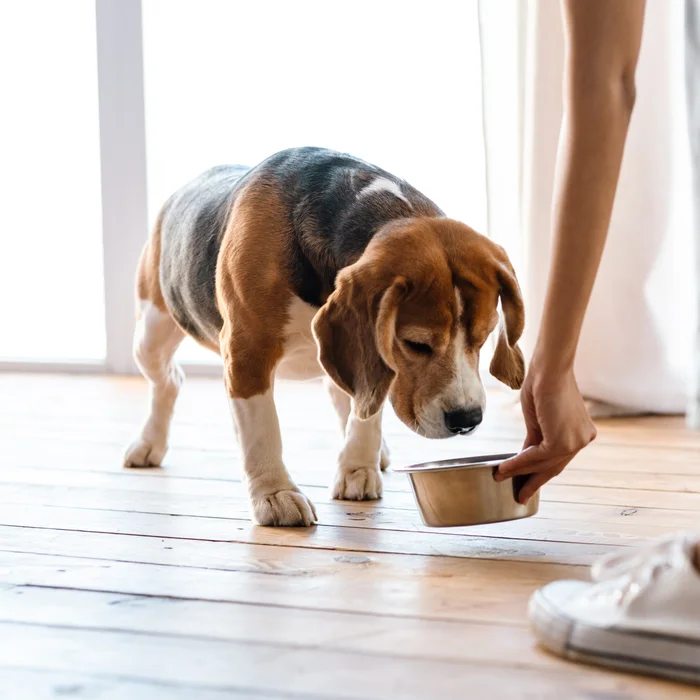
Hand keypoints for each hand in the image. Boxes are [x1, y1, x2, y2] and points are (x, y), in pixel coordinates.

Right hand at [495, 363, 596, 503]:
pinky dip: (519, 463)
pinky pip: (537, 457)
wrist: (549, 368)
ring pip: (544, 464)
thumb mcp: (537, 419)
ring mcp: (576, 441)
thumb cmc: (542, 384)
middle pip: (554, 466)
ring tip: (501, 476)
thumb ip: (535, 440)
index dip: (539, 472)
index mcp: (580, 433)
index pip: (557, 458)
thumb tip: (524, 459)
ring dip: (520, 471)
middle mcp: (582, 439)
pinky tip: (505, 467)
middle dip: (534, 480)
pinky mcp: (564, 441)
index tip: (526, 483)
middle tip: (520, 495)